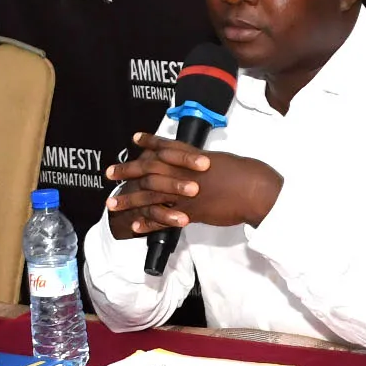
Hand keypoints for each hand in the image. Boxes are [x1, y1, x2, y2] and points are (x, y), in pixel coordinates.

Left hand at [103, 132, 283, 239]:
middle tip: (109, 173)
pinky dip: (148, 223)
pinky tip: (134, 226)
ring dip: (130, 199)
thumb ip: (206, 162)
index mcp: (193, 158)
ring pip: (151, 195)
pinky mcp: (191, 212)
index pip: (165, 147)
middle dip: (127, 172)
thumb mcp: (223, 160)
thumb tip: (199, 163)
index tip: (134, 140)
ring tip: (112, 203)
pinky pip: (164, 219)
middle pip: (149, 170)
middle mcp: (185, 173)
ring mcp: (186, 193)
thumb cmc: (246, 174)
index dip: (148, 143)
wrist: (257, 190)